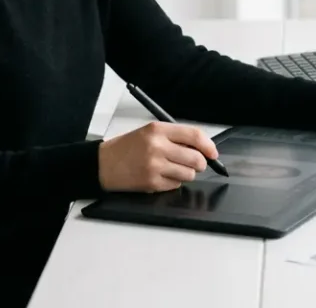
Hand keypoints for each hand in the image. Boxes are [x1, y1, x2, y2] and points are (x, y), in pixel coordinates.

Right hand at [97, 122, 218, 192]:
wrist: (103, 164)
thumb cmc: (127, 147)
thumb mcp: (149, 132)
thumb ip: (175, 137)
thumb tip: (202, 147)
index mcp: (158, 130)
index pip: (194, 135)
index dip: (208, 146)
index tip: (213, 153)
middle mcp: (157, 147)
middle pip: (196, 158)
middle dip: (200, 163)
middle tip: (195, 163)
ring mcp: (155, 166)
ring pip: (189, 174)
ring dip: (186, 173)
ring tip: (172, 168)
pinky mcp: (152, 183)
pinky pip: (176, 185)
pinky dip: (173, 182)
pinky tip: (160, 176)